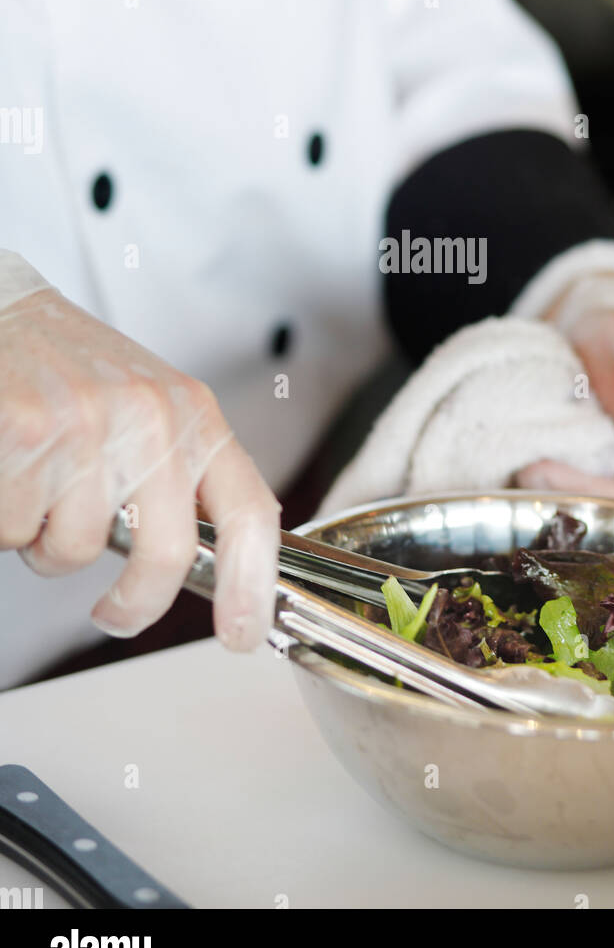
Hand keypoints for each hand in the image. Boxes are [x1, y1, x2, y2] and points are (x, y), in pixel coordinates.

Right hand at [0, 268, 280, 649]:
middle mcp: (154, 418)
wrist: (2, 314)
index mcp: (194, 415)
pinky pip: (20, 530)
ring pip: (78, 551)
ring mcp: (94, 425)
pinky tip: (10, 471)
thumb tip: (210, 566)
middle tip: (114, 614)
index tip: (242, 633)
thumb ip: (178, 477)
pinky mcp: (34, 432)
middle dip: (135, 603)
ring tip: (41, 487)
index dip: (254, 584)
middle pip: (168, 554)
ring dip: (48, 541)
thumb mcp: (150, 410)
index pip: (250, 510)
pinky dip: (8, 520)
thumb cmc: (71, 370)